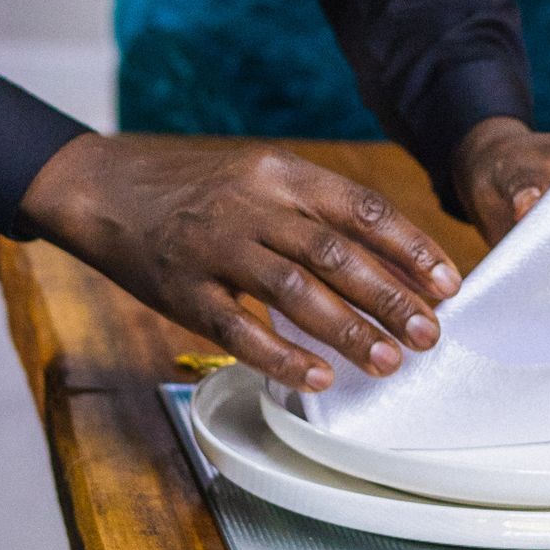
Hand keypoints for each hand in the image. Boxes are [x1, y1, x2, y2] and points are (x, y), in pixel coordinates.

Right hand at [17, 133, 461, 394]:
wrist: (103, 189)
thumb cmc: (196, 190)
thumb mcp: (258, 178)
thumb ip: (315, 213)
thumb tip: (391, 262)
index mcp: (279, 173)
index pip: (359, 207)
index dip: (409, 247)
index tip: (446, 283)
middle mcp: (251, 205)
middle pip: (335, 252)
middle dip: (390, 296)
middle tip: (429, 334)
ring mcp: (214, 247)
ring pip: (294, 290)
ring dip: (347, 329)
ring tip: (387, 361)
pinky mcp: (182, 290)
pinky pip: (239, 328)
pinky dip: (282, 355)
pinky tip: (317, 376)